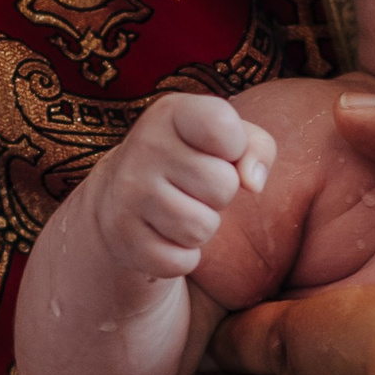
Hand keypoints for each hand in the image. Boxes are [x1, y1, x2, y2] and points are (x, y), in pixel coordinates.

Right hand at [93, 91, 275, 279]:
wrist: (117, 195)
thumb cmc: (190, 161)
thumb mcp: (226, 140)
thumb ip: (257, 147)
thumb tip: (253, 183)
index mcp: (172, 113)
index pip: (221, 125)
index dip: (234, 146)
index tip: (218, 150)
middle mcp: (144, 146)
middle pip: (222, 185)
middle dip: (220, 194)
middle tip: (195, 187)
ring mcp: (128, 192)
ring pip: (201, 228)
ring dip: (202, 227)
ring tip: (181, 209)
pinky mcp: (122, 237)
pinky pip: (180, 261)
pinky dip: (181, 256)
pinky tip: (162, 234)